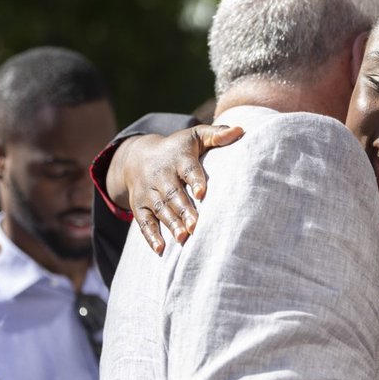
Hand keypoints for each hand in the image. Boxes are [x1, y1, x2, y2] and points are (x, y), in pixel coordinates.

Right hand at [110, 124, 243, 254]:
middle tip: (196, 225)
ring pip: (160, 209)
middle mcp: (161, 176)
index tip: (202, 193)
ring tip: (183, 238)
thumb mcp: (195, 136)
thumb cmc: (178, 148)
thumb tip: (239, 130)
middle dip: (184, 210)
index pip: (187, 169)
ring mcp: (149, 192)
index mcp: (178, 158)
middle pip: (173, 194)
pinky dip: (151, 236)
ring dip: (171, 224)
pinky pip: (144, 222)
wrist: (138, 156)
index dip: (194, 180)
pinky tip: (160, 249)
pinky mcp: (140, 206)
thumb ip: (216, 135)